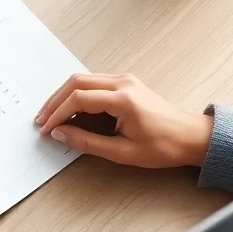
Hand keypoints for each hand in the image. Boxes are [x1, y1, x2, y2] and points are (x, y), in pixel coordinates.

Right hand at [35, 73, 212, 167]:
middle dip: (55, 101)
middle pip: (76, 82)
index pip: (78, 99)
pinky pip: (94, 83)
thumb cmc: (164, 146)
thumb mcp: (123, 152)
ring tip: (52, 116)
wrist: (190, 136)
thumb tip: (61, 134)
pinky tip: (71, 110)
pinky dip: (77, 94)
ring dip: (64, 96)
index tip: (47, 129)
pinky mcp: (126, 83)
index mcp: (123, 99)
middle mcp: (123, 83)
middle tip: (42, 119)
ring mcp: (125, 80)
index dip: (58, 114)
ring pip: (83, 79)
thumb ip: (87, 142)